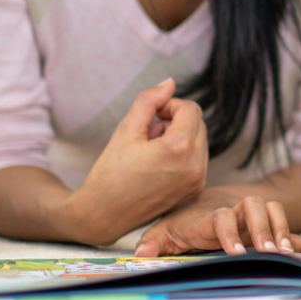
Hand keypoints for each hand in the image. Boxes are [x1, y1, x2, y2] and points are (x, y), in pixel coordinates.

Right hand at [65, 79, 207, 244]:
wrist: (101, 216)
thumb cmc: (109, 172)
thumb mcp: (126, 130)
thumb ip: (149, 101)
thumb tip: (170, 83)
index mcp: (179, 149)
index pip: (191, 109)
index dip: (169, 106)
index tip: (151, 116)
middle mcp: (195, 167)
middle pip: (198, 123)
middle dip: (174, 121)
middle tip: (148, 134)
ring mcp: (197, 181)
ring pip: (199, 140)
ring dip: (179, 137)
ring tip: (151, 150)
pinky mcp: (195, 191)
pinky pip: (198, 159)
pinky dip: (182, 154)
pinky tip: (158, 164)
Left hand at [135, 195, 300, 256]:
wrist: (206, 202)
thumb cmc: (184, 221)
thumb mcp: (165, 230)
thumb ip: (153, 242)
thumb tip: (141, 253)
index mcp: (211, 216)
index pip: (221, 217)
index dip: (229, 232)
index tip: (236, 252)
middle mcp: (235, 212)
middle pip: (254, 206)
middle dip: (262, 227)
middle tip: (269, 251)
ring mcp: (253, 218)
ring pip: (272, 211)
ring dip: (281, 229)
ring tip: (287, 253)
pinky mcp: (266, 227)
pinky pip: (287, 229)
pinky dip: (300, 240)